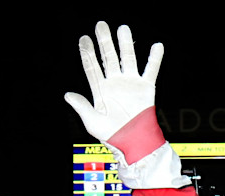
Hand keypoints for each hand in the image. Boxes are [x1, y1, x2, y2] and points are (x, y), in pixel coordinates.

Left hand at [64, 22, 164, 162]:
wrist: (132, 141)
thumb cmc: (111, 134)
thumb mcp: (92, 121)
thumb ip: (81, 106)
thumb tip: (68, 94)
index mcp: (100, 89)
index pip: (92, 67)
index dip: (88, 53)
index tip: (84, 39)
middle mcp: (114, 82)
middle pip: (108, 57)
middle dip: (105, 41)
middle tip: (101, 25)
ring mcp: (130, 83)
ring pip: (127, 58)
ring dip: (125, 44)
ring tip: (123, 29)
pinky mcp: (145, 87)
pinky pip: (151, 70)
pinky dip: (154, 58)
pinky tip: (157, 46)